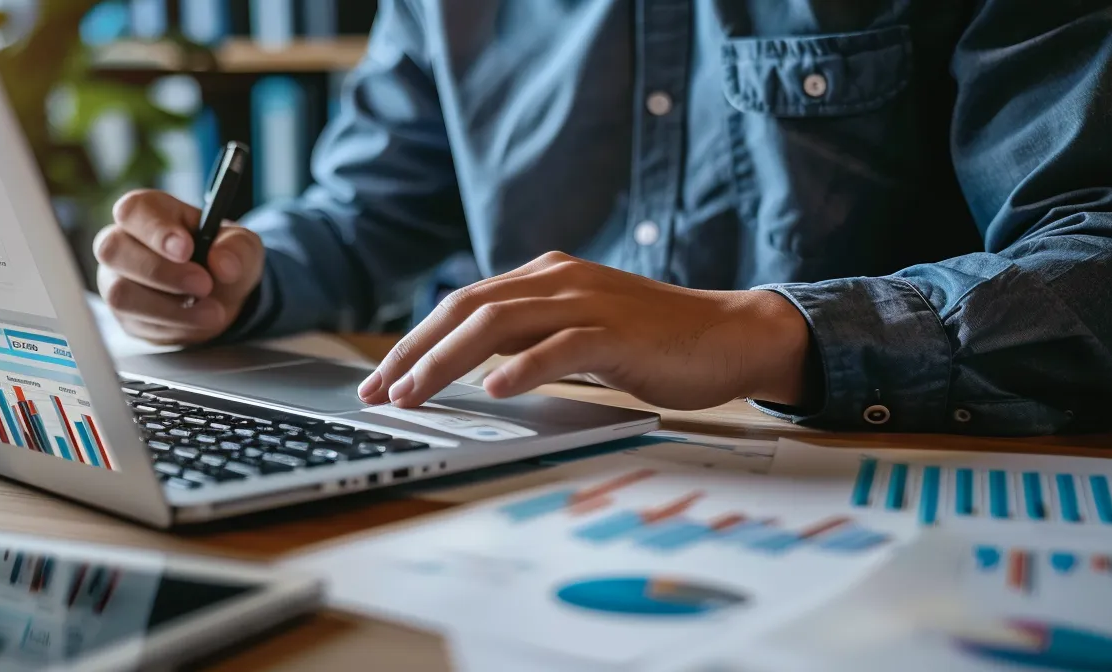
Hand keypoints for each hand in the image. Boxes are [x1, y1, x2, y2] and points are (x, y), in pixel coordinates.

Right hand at [95, 190, 264, 343]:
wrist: (221, 295)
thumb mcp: (242, 246)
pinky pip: (136, 323)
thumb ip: (236, 249)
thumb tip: (222, 263)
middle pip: (114, 250)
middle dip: (162, 272)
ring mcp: (116, 279)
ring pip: (120, 293)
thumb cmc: (222, 257)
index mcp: (147, 211)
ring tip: (212, 311)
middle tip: (204, 284)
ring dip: (170, 308)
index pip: (133, 210)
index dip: (155, 230)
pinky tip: (198, 321)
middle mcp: (121, 242)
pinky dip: (174, 326)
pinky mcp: (123, 314)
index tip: (186, 249)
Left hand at [356, 252, 812, 410]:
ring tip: (416, 394)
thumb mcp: (578, 334)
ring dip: (448, 361)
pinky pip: (560, 347)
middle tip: (380, 393)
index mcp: (543, 277)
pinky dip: (523, 367)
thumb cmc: (654, 343)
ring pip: (498, 324)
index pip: (462, 305)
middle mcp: (557, 280)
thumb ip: (531, 339)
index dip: (415, 341)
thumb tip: (473, 367)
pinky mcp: (617, 332)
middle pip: (466, 309)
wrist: (731, 336)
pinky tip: (494, 389)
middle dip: (414, 351)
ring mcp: (588, 303)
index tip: (381, 381)